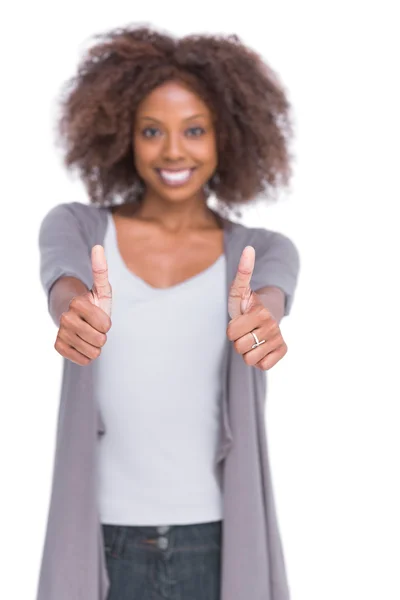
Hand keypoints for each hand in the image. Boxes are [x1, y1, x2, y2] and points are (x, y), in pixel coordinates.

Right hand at [54, 245, 111, 365]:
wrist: (74, 316)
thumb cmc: (92, 302)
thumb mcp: (101, 288)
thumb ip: (101, 270)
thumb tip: (98, 247)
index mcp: (77, 303)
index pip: (105, 325)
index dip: (107, 323)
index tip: (99, 316)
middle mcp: (66, 318)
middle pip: (100, 340)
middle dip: (102, 335)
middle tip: (94, 326)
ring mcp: (61, 333)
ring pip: (93, 352)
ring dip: (95, 345)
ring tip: (89, 333)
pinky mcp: (58, 346)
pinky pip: (83, 360)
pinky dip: (86, 354)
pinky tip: (82, 343)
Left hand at [226, 246, 286, 370]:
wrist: (268, 312)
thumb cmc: (248, 303)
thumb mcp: (240, 290)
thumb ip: (242, 272)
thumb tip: (249, 248)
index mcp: (260, 312)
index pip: (231, 333)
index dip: (232, 329)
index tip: (241, 319)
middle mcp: (272, 325)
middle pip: (239, 347)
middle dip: (238, 341)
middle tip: (246, 330)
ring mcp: (278, 338)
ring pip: (250, 359)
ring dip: (248, 351)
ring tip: (253, 338)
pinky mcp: (283, 350)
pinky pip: (263, 366)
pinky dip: (260, 361)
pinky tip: (263, 348)